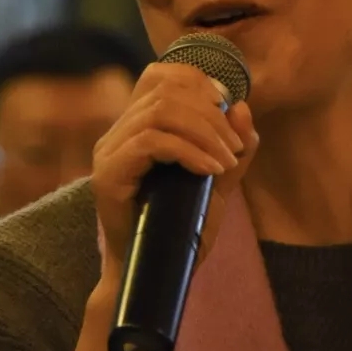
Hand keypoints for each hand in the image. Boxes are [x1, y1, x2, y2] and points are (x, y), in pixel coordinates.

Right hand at [90, 62, 257, 283]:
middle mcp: (118, 132)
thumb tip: (243, 107)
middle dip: (211, 114)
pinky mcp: (108, 176)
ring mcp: (109, 152)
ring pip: (159, 112)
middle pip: (165, 91)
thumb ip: (234, 148)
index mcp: (138, 126)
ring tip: (226, 162)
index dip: (198, 82)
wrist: (156, 275)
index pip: (159, 75)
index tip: (228, 112)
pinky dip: (189, 151)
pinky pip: (150, 142)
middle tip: (235, 149)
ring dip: (205, 133)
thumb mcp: (219, 184)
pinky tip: (211, 171)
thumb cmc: (182, 230)